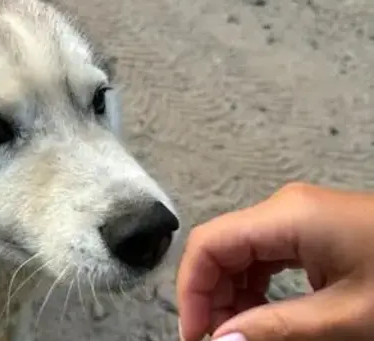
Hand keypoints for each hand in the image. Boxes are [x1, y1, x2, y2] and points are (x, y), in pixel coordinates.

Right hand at [177, 182, 373, 340]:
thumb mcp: (345, 317)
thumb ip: (276, 329)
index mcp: (286, 217)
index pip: (209, 244)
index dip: (191, 290)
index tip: (197, 337)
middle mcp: (282, 209)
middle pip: (220, 248)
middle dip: (211, 297)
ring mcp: (294, 217)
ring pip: (238, 253)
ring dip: (232, 295)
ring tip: (242, 334)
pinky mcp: (307, 229)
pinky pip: (262, 255)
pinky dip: (253, 287)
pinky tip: (263, 314)